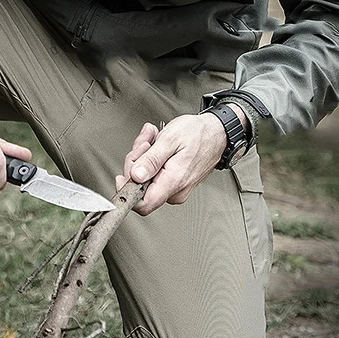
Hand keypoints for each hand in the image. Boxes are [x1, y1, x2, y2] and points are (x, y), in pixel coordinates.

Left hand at [115, 111, 234, 215]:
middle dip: (136, 161)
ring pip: (146, 178)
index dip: (127, 193)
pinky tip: (156, 144)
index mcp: (173, 182)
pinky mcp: (175, 182)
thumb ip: (151, 160)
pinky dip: (151, 158)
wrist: (217, 132)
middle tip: (144, 142)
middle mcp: (175, 190)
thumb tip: (135, 177)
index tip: (121, 177)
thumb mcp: (170, 140)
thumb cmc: (198, 134)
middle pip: (140, 187)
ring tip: (152, 138)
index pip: (143, 205)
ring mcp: (176, 187)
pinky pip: (154, 174)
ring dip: (143, 155)